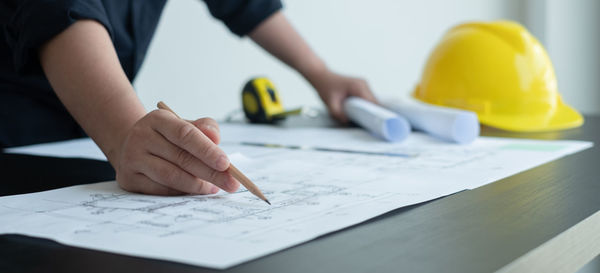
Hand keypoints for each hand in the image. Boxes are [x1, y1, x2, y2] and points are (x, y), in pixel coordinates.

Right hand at [114, 110, 239, 194]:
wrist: (133, 145)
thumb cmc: (168, 136)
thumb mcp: (186, 125)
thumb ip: (205, 128)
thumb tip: (215, 138)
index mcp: (158, 119)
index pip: (185, 134)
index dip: (207, 150)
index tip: (226, 164)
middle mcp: (141, 136)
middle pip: (181, 158)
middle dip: (210, 173)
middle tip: (231, 183)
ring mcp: (132, 158)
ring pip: (170, 176)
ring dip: (197, 185)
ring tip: (214, 188)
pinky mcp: (129, 179)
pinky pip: (161, 190)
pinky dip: (181, 192)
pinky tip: (195, 191)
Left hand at [308, 70, 376, 122]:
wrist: (322, 78)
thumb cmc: (325, 87)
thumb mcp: (330, 103)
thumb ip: (337, 113)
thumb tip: (347, 121)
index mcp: (358, 86)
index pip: (372, 102)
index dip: (374, 114)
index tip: (372, 124)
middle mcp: (363, 84)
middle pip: (374, 103)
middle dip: (371, 114)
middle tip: (366, 125)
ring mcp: (363, 86)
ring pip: (372, 102)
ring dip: (368, 111)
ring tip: (362, 120)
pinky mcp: (361, 89)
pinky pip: (367, 100)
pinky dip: (365, 107)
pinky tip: (359, 114)